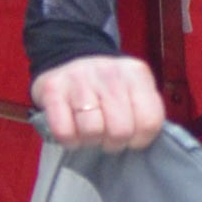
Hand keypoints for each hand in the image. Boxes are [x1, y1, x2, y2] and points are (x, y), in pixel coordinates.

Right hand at [33, 54, 166, 152]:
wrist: (69, 59)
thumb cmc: (106, 86)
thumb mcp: (134, 89)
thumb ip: (145, 111)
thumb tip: (142, 141)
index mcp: (136, 74)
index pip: (149, 122)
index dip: (139, 139)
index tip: (131, 136)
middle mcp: (109, 73)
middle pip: (120, 130)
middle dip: (113, 142)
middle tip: (107, 135)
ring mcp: (79, 79)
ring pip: (92, 131)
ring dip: (90, 140)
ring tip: (89, 131)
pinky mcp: (52, 89)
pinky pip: (64, 132)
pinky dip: (69, 139)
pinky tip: (72, 129)